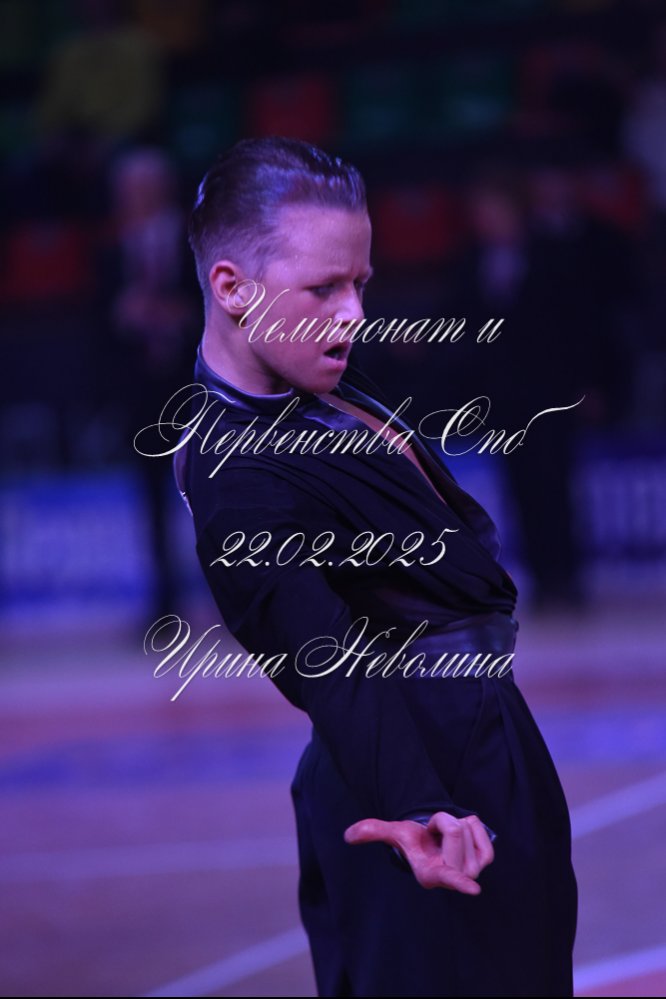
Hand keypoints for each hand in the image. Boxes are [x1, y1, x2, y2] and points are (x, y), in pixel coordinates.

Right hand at [344, 811, 493, 893]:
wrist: (433, 845)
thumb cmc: (414, 841)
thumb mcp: (394, 833)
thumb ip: (372, 832)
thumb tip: (348, 835)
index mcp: (430, 875)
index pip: (447, 877)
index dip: (460, 882)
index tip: (474, 890)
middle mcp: (454, 877)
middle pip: (454, 830)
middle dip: (442, 820)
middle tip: (434, 835)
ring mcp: (472, 871)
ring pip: (466, 826)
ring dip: (455, 822)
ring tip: (444, 837)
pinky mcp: (484, 861)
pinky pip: (479, 828)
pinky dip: (469, 823)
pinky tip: (461, 834)